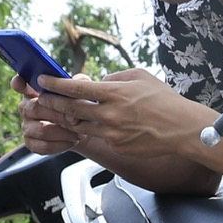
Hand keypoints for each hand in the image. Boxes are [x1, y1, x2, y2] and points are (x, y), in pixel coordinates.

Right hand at [17, 78, 81, 154]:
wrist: (82, 129)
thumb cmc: (77, 106)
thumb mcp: (80, 90)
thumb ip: (78, 82)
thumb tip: (77, 83)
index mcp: (34, 91)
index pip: (20, 84)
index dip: (18, 83)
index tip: (19, 81)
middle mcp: (26, 108)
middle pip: (36, 109)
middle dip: (59, 115)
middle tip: (75, 119)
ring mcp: (27, 126)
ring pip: (42, 130)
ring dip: (63, 132)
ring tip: (78, 133)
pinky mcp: (32, 144)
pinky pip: (44, 146)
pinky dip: (61, 145)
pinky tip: (72, 141)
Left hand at [31, 70, 208, 163]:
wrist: (181, 129)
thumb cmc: (163, 100)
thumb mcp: (139, 76)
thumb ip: (114, 78)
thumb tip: (96, 83)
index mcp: (114, 93)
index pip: (76, 89)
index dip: (55, 85)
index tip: (43, 81)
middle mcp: (110, 114)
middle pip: (71, 109)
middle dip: (53, 103)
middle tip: (42, 98)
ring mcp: (112, 133)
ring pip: (81, 125)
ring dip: (71, 118)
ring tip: (66, 111)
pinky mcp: (117, 146)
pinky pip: (99, 136)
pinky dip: (95, 129)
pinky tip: (100, 124)